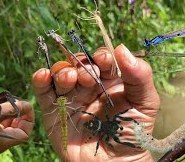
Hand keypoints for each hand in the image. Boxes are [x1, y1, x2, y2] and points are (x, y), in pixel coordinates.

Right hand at [0, 100, 33, 152]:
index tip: (25, 105)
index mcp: (3, 142)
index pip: (25, 133)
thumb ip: (12, 109)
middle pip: (17, 130)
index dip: (28, 119)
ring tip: (4, 102)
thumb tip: (27, 105)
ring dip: (9, 114)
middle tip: (15, 102)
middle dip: (19, 116)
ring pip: (7, 127)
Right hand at [32, 44, 159, 160]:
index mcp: (109, 81)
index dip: (101, 56)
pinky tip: (43, 75)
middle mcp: (88, 86)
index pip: (101, 59)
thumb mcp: (145, 104)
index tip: (104, 61)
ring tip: (69, 79)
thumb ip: (140, 76)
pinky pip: (43, 91)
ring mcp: (70, 97)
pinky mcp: (54, 111)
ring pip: (60, 73)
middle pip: (78, 63)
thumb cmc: (132, 135)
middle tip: (89, 78)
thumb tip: (121, 48)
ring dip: (62, 71)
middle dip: (82, 65)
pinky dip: (40, 80)